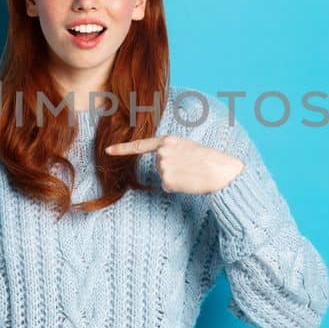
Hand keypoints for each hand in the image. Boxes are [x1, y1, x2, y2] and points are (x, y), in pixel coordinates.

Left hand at [105, 135, 244, 193]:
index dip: (122, 149)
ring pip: (164, 177)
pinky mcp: (167, 181)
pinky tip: (189, 182)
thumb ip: (171, 151)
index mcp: (168, 140)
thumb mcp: (187, 147)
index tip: (108, 150)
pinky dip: (178, 187)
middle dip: (172, 169)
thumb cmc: (208, 159)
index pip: (140, 145)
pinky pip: (168, 187)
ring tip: (191, 173)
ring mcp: (163, 167)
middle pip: (158, 165)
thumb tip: (162, 163)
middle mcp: (162, 152)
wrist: (220, 171)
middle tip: (190, 166)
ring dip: (176, 178)